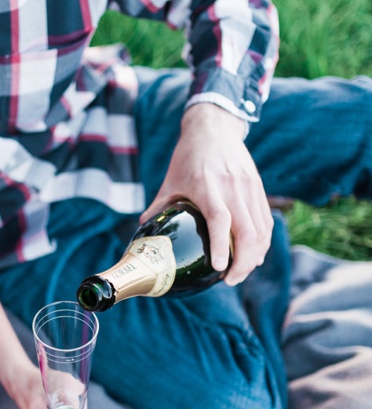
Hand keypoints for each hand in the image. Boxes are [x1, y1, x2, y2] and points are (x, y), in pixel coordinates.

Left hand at [142, 102, 271, 285]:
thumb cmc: (188, 155)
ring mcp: (249, 188)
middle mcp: (233, 188)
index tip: (220, 268)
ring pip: (262, 229)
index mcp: (207, 186)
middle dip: (243, 262)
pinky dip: (263, 241)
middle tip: (230, 280)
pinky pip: (266, 220)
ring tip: (242, 273)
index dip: (221, 245)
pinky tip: (254, 256)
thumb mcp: (169, 180)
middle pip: (248, 231)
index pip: (220, 220)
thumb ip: (158, 206)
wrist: (215, 128)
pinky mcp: (259, 188)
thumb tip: (142, 229)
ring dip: (255, 255)